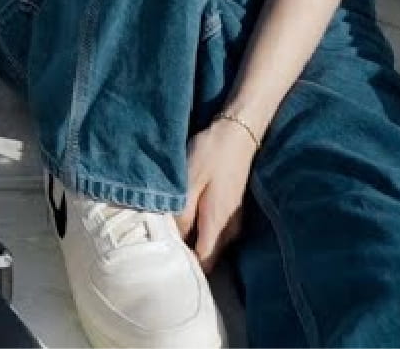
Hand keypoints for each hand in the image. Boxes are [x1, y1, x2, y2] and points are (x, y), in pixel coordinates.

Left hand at [174, 118, 258, 272]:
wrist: (237, 133)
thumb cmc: (210, 155)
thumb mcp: (188, 184)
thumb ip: (181, 216)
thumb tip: (174, 242)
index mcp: (218, 224)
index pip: (203, 262)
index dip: (185, 266)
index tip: (164, 260)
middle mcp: (230, 228)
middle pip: (208, 255)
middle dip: (187, 256)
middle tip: (161, 246)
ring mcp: (234, 219)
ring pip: (212, 243)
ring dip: (193, 241)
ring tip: (170, 231)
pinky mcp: (232, 208)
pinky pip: (215, 230)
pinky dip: (200, 229)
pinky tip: (185, 216)